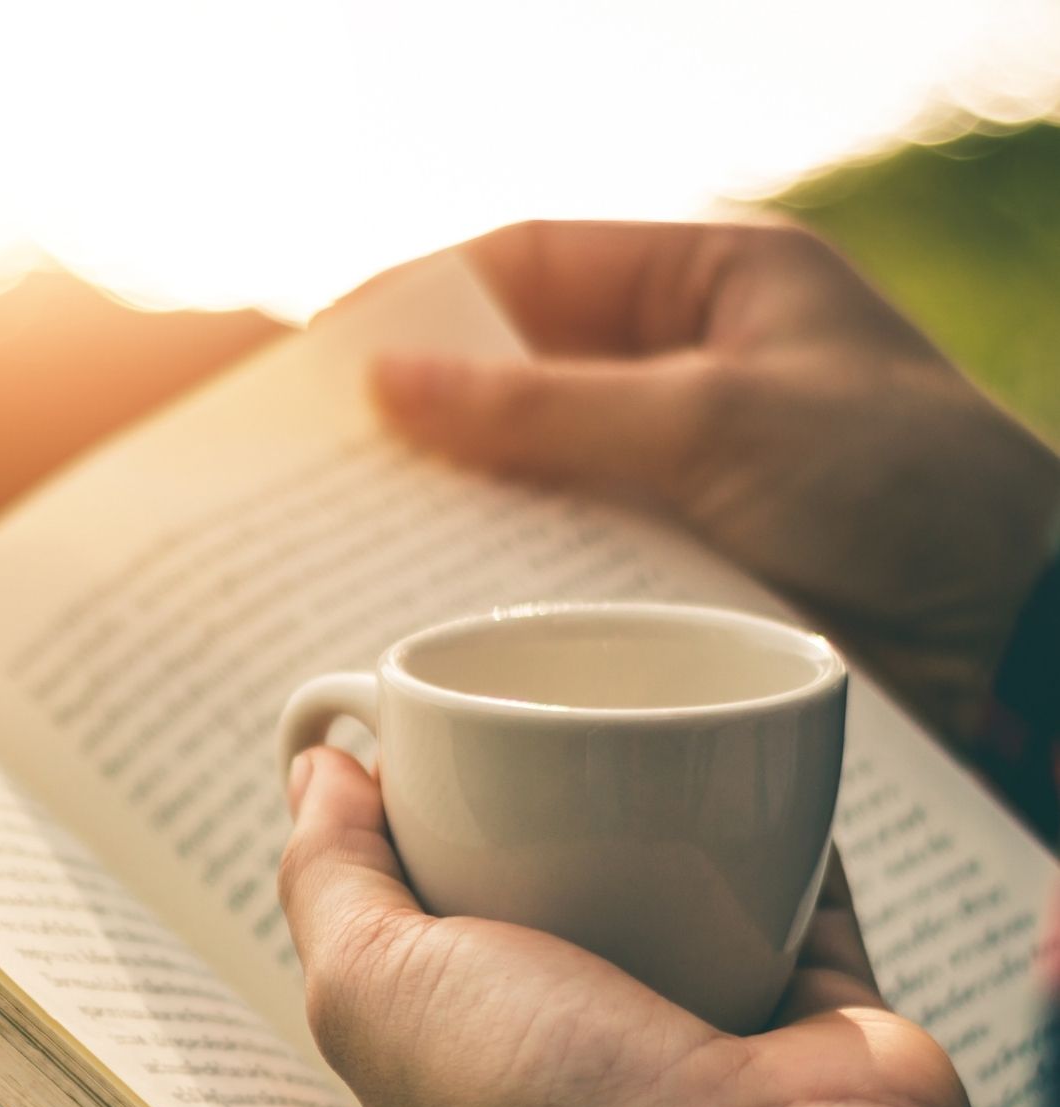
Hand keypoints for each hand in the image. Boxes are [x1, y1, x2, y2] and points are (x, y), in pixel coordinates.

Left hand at [278, 745, 1006, 1106]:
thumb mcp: (374, 986)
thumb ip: (329, 878)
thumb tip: (312, 769)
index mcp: (451, 1094)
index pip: (407, 953)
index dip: (398, 853)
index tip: (414, 757)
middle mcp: (568, 1082)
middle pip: (539, 919)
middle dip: (528, 825)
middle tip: (528, 723)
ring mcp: (691, 1056)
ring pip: (668, 909)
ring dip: (657, 824)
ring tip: (633, 726)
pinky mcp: (807, 1025)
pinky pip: (796, 908)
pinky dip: (784, 843)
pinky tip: (758, 769)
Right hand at [371, 220, 1059, 743]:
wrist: (1020, 640)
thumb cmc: (907, 489)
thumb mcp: (711, 421)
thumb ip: (543, 409)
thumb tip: (389, 385)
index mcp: (711, 284)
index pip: (529, 265)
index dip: (421, 297)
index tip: (328, 351)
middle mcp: (688, 369)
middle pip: (518, 372)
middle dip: (424, 412)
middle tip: (318, 461)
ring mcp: (682, 474)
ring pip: (534, 475)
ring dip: (458, 505)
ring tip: (353, 540)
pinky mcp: (681, 571)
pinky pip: (566, 561)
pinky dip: (505, 578)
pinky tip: (441, 609)